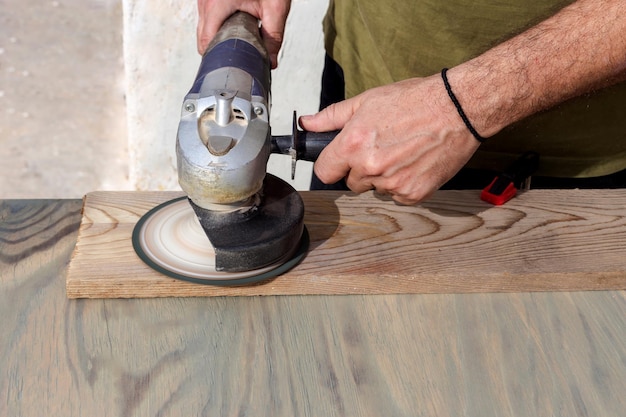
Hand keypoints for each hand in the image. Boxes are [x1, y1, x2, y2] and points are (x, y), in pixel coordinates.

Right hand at [197, 0, 290, 67]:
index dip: (217, 57)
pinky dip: (219, 27)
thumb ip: (274, 36)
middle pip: (203, 39)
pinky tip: (235, 27)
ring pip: (204, 29)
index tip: (231, 65)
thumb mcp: (275, 7)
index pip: (206, 43)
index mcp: (217, 5)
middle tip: (240, 54)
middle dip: (220, 50)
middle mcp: (205, 2)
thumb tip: (271, 61)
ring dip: (219, 37)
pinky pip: (207, 20)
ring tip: (239, 37)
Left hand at [299, 75, 481, 204]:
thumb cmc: (414, 100)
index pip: (324, 172)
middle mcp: (370, 168)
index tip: (340, 160)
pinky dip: (404, 184)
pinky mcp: (413, 194)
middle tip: (381, 148)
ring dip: (383, 177)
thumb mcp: (368, 100)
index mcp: (352, 145)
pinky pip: (399, 196)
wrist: (457, 109)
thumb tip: (307, 124)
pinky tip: (415, 163)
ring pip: (376, 189)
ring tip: (402, 152)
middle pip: (351, 183)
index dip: (332, 165)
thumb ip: (332, 117)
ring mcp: (392, 184)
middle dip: (360, 169)